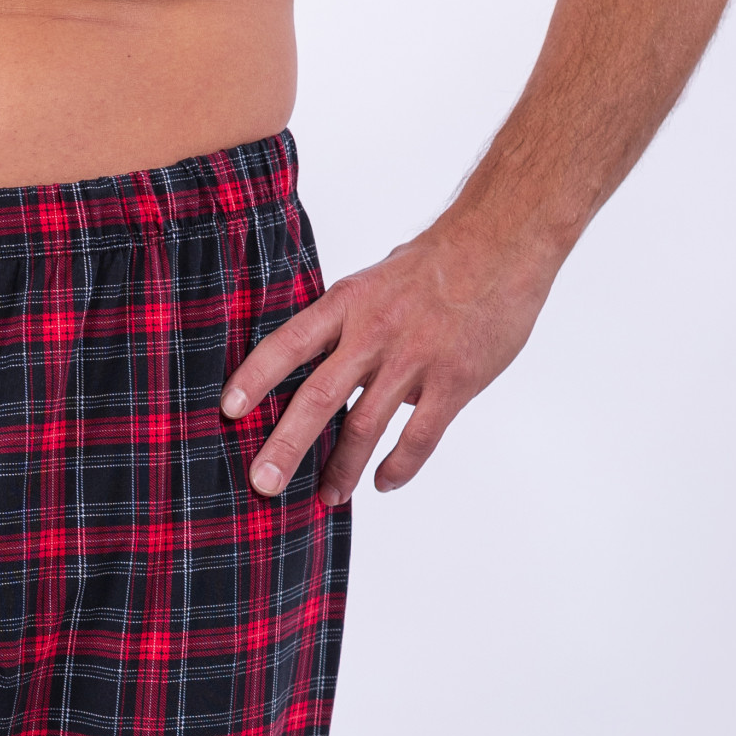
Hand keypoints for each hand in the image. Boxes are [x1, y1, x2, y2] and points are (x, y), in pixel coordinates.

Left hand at [221, 220, 560, 505]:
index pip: (291, 343)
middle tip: (262, 485)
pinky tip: (382, 484)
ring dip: (341, 470)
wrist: (507, 238)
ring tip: (326, 496)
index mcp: (350, 303)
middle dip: (286, 445)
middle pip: (319, 396)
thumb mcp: (377, 279)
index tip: (228, 411)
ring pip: (365, 427)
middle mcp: (375, 332)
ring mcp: (415, 359)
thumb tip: (314, 365)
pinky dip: (398, 468)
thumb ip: (347, 326)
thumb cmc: (438, 262)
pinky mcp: (454, 381)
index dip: (256, 376)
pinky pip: (419, 438)